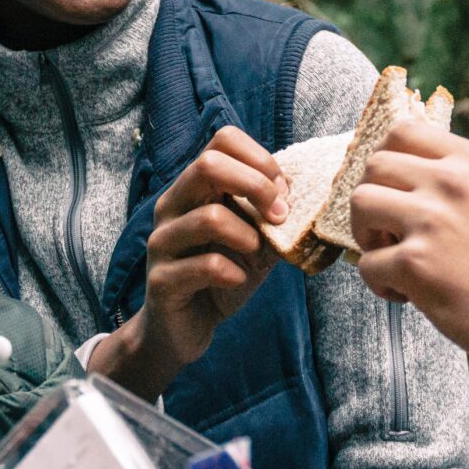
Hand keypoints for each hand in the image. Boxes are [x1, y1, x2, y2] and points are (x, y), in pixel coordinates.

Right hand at [89, 126, 286, 399]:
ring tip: (256, 252)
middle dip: (256, 186)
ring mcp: (162, 242)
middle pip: (208, 164)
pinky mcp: (161, 280)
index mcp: (194, 187)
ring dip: (248, 235)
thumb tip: (306, 194)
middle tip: (279, 216)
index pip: (222, 140)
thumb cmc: (222, 274)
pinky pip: (206, 265)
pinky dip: (234, 272)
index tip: (282, 190)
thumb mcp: (256, 239)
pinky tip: (238, 279)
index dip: (260, 158)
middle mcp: (172, 205)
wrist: (185, 328)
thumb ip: (274, 215)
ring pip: (210, 216)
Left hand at [350, 122, 468, 368]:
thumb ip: (459, 183)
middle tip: (389, 231)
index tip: (389, 187)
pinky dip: (378, 284)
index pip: (403, 131)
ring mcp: (431, 220)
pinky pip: (366, 264)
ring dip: (366, 234)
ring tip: (392, 258)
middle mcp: (451, 182)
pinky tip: (407, 295)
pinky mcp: (415, 264)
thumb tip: (404, 180)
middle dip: (372, 198)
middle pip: (374, 164)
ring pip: (360, 203)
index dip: (385, 158)